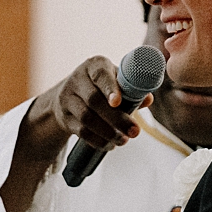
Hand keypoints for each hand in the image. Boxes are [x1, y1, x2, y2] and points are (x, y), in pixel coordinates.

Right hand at [32, 55, 149, 155]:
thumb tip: (147, 99)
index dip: (109, 88)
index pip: (100, 75)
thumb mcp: (115, 81)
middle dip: (116, 118)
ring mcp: (68, 98)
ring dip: (107, 132)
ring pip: (87, 118)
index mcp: (94, 66)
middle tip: (134, 131)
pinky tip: (110, 145)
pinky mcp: (64, 117)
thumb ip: (132, 89)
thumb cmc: (101, 86)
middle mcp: (77, 79)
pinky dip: (97, 140)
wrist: (69, 96)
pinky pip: (81, 131)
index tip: (117, 102)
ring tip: (124, 140)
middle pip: (94, 100)